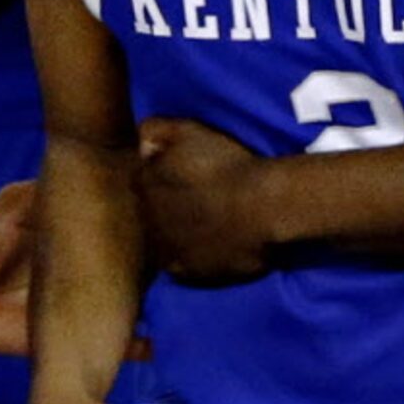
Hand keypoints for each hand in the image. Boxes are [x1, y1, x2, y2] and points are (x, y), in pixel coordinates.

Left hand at [136, 118, 274, 283]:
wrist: (262, 205)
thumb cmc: (227, 164)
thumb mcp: (187, 131)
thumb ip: (154, 131)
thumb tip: (141, 145)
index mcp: (144, 184)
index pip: (144, 180)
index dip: (165, 177)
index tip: (186, 177)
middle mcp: (148, 219)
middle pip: (152, 211)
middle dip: (168, 205)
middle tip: (199, 200)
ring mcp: (166, 249)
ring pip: (164, 239)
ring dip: (178, 232)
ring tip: (206, 224)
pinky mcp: (188, 273)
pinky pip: (182, 265)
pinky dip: (192, 257)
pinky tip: (211, 246)